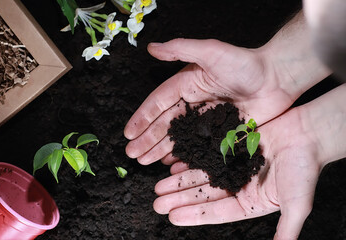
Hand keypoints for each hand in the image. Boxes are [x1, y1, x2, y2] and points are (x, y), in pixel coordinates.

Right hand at [124, 35, 328, 164]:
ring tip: (144, 162)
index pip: (159, 103)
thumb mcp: (211, 52)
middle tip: (132, 154)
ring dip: (160, 149)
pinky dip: (184, 155)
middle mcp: (193, 104)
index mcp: (187, 85)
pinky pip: (198, 146)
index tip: (129, 133)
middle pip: (165, 124)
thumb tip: (151, 47)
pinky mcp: (220, 132)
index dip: (142, 118)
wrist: (277, 78)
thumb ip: (181, 49)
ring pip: (178, 138)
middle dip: (147, 139)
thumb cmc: (246, 63)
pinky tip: (171, 165)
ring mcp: (206, 120)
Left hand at [153, 84, 345, 238]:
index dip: (194, 215)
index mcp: (250, 201)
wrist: (308, 133)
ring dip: (179, 181)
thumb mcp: (295, 204)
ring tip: (160, 187)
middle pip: (203, 194)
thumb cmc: (305, 168)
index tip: (173, 217)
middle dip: (179, 199)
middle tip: (157, 202)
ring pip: (200, 175)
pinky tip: (174, 164)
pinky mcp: (229, 147)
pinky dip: (190, 160)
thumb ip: (286, 231)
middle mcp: (238, 185)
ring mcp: (232, 166)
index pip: (217, 212)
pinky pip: (204, 155)